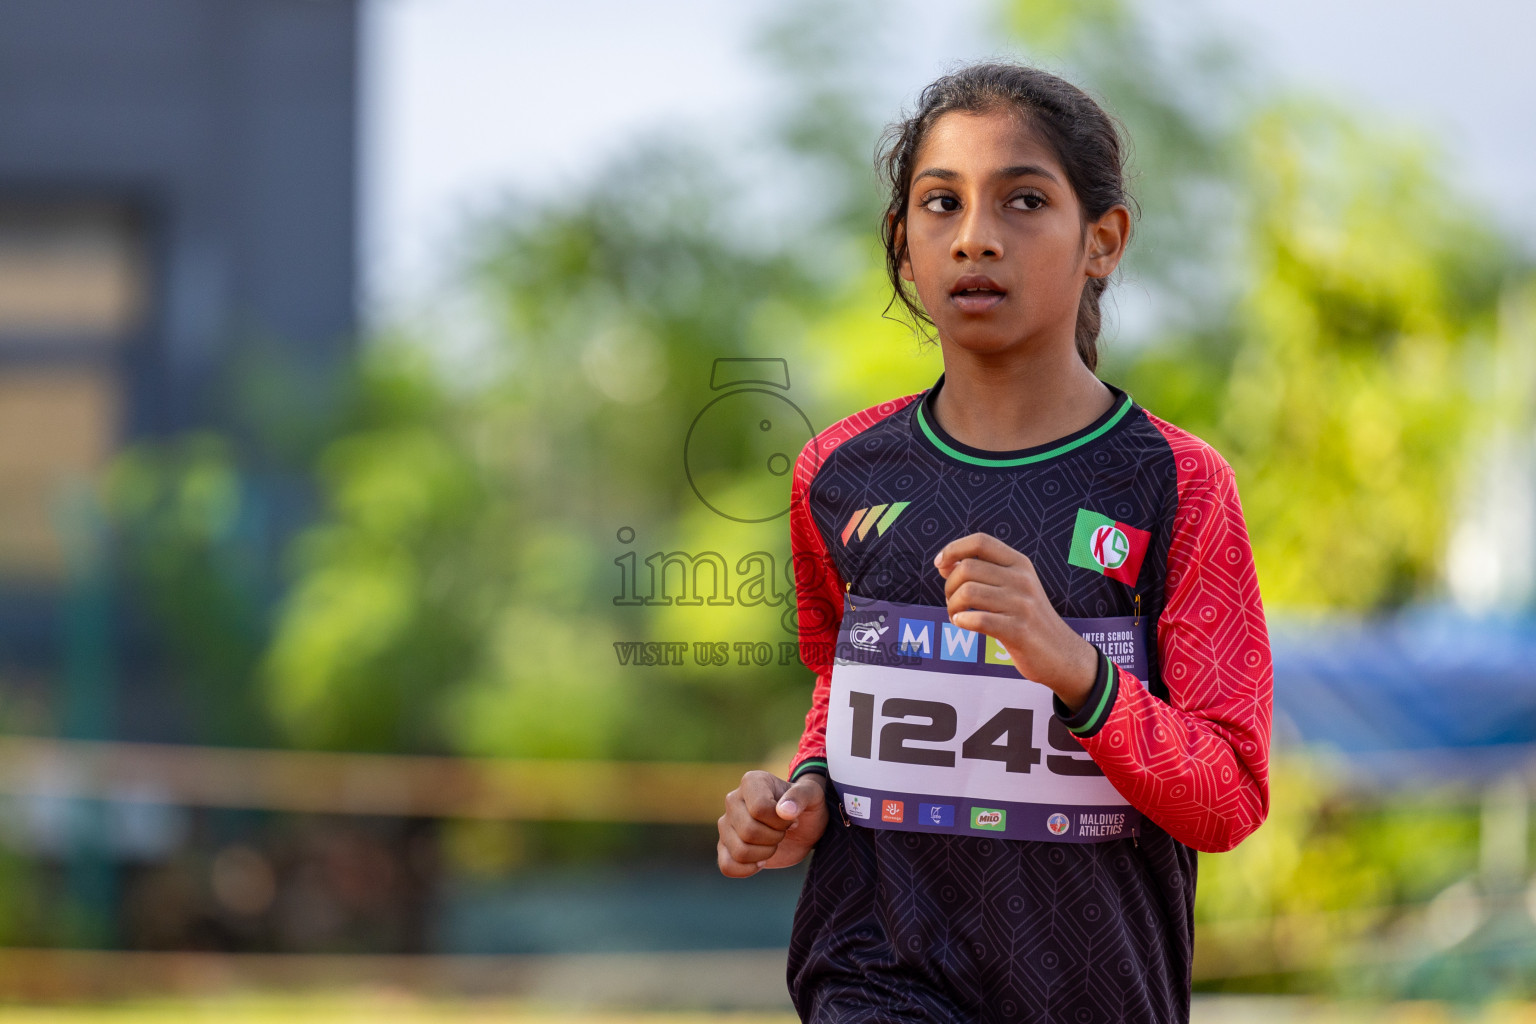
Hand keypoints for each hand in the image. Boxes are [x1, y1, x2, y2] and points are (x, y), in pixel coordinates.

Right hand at [717, 770, 828, 876]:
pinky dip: (748, 870)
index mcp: (751, 782)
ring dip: (765, 854)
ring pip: (740, 851)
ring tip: (773, 843)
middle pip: (748, 832)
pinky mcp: (725, 846)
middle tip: (783, 832)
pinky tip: (761, 861)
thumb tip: (784, 811)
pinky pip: (727, 866)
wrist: (803, 827)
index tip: (792, 818)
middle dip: (775, 838)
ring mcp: (726, 824)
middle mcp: (733, 800)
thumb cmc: (807, 806)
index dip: (780, 822)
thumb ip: (801, 796)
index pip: (759, 809)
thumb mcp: (813, 796)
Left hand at [934, 532, 1099, 711]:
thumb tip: (944, 563)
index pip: (980, 541)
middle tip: (952, 602)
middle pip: (967, 568)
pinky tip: (962, 624)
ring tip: (957, 616)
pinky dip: (962, 621)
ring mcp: (1022, 604)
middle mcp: (1022, 579)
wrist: (1061, 653)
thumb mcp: (1015, 587)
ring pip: (968, 592)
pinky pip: (979, 619)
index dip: (953, 549)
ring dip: (952, 606)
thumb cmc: (1028, 619)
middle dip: (949, 586)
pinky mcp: (1019, 630)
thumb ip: (984, 572)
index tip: (940, 564)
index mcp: (1019, 563)